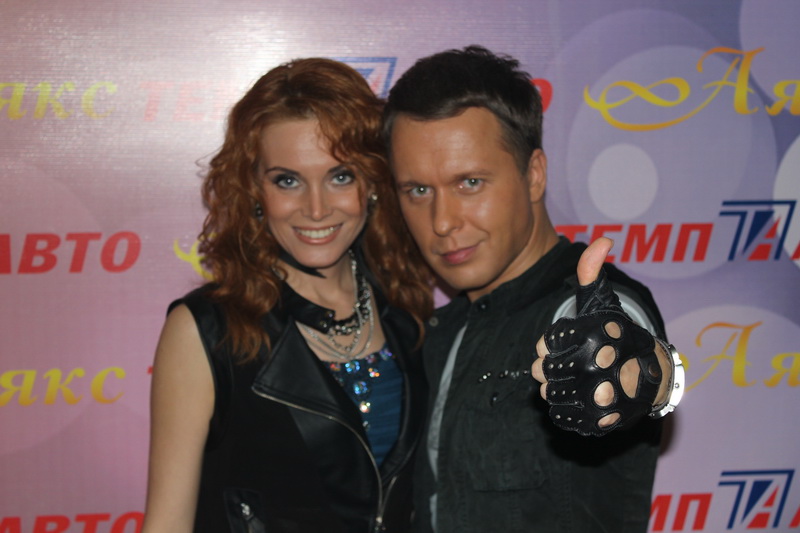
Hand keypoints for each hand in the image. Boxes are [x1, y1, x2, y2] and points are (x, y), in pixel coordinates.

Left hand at [530, 238, 670, 435]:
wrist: (652, 378)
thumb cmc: (619, 337)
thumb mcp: (604, 302)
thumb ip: (591, 272)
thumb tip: (603, 240)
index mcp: (592, 336)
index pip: (542, 343)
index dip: (553, 343)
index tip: (573, 342)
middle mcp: (594, 366)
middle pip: (541, 370)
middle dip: (552, 365)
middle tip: (572, 363)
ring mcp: (595, 397)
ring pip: (548, 394)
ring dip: (557, 388)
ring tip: (577, 381)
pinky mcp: (596, 422)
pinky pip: (559, 417)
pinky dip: (565, 409)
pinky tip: (579, 398)